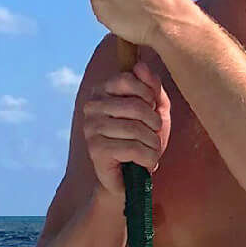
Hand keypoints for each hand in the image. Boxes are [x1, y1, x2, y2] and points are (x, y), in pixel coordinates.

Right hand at [81, 58, 171, 197]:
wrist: (130, 181)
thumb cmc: (142, 142)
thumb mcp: (154, 111)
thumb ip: (152, 87)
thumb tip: (140, 65)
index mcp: (102, 92)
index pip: (128, 79)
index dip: (149, 96)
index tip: (152, 112)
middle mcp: (91, 107)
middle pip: (136, 106)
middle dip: (154, 124)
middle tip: (154, 137)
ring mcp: (91, 128)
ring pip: (137, 129)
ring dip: (153, 144)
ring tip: (151, 152)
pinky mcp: (96, 150)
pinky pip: (133, 148)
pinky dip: (149, 158)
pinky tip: (147, 164)